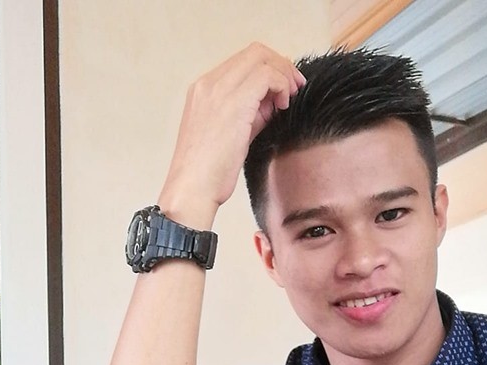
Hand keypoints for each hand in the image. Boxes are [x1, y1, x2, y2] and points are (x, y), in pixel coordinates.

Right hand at [159, 43, 304, 224]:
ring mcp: (219, 90)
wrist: (192, 190)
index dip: (269, 69)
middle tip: (295, 87)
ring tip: (290, 98)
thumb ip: (249, 115)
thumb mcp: (229, 136)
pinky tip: (283, 106)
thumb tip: (272, 104)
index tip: (283, 89)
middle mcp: (208, 83)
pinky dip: (281, 85)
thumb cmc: (207, 174)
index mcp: (203, 90)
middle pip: (255, 52)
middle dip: (281, 66)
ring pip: (261, 58)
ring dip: (283, 74)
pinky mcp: (234, 102)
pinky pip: (267, 76)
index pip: (242, 62)